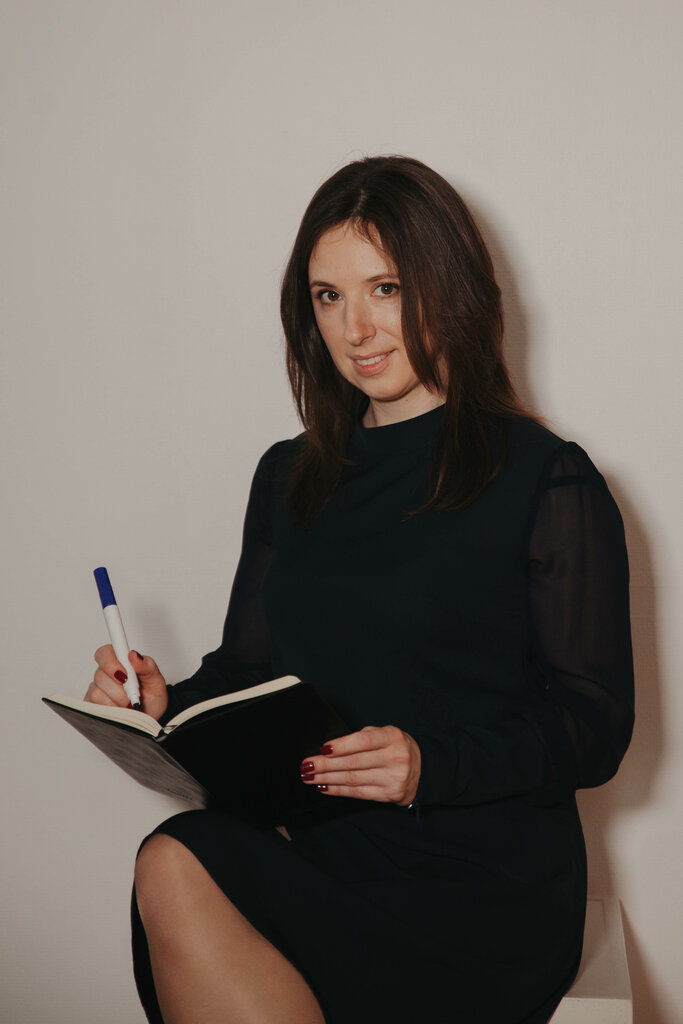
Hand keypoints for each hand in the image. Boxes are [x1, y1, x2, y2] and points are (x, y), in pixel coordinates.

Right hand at [84, 645, 168, 721]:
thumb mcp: (156, 679)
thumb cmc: (152, 696)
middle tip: (133, 693)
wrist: (151, 716)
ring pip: (98, 693)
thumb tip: (133, 655)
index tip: (125, 675)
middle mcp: (106, 673)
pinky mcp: (93, 705)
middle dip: (120, 689)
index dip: (111, 664)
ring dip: (118, 701)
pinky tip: (121, 710)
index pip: (104, 653)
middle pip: (100, 676)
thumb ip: (146, 665)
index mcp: (120, 661)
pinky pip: (95, 708)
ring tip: (129, 703)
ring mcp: (98, 690)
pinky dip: (112, 711)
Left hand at [300, 725, 420, 805]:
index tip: (323, 748)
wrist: (422, 770)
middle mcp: (395, 758)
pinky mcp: (388, 795)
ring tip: (309, 777)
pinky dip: (338, 790)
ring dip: (327, 779)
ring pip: (353, 779)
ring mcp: (393, 778)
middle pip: (355, 763)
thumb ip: (363, 737)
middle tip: (306, 765)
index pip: (364, 741)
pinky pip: (358, 793)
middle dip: (326, 764)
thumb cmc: (395, 748)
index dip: (342, 745)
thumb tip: (330, 748)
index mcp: (392, 738)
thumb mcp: (386, 734)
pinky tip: (324, 787)